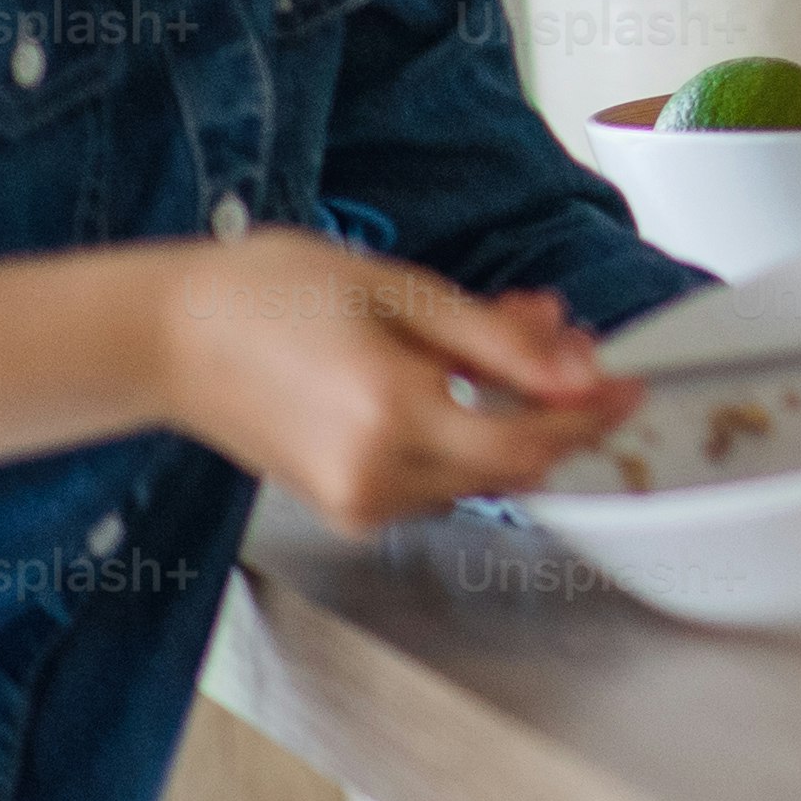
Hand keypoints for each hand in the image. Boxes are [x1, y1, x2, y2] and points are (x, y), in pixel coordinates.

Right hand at [143, 229, 642, 533]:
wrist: (168, 338)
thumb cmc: (272, 295)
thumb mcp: (403, 294)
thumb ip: (498, 341)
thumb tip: (580, 370)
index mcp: (392, 417)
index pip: (530, 442)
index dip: (591, 416)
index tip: (631, 384)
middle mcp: (375, 478)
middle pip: (511, 462)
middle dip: (550, 402)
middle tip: (559, 334)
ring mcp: (354, 502)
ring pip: (476, 471)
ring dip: (508, 412)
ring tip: (503, 334)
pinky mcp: (341, 506)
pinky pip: (434, 476)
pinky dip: (463, 430)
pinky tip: (457, 371)